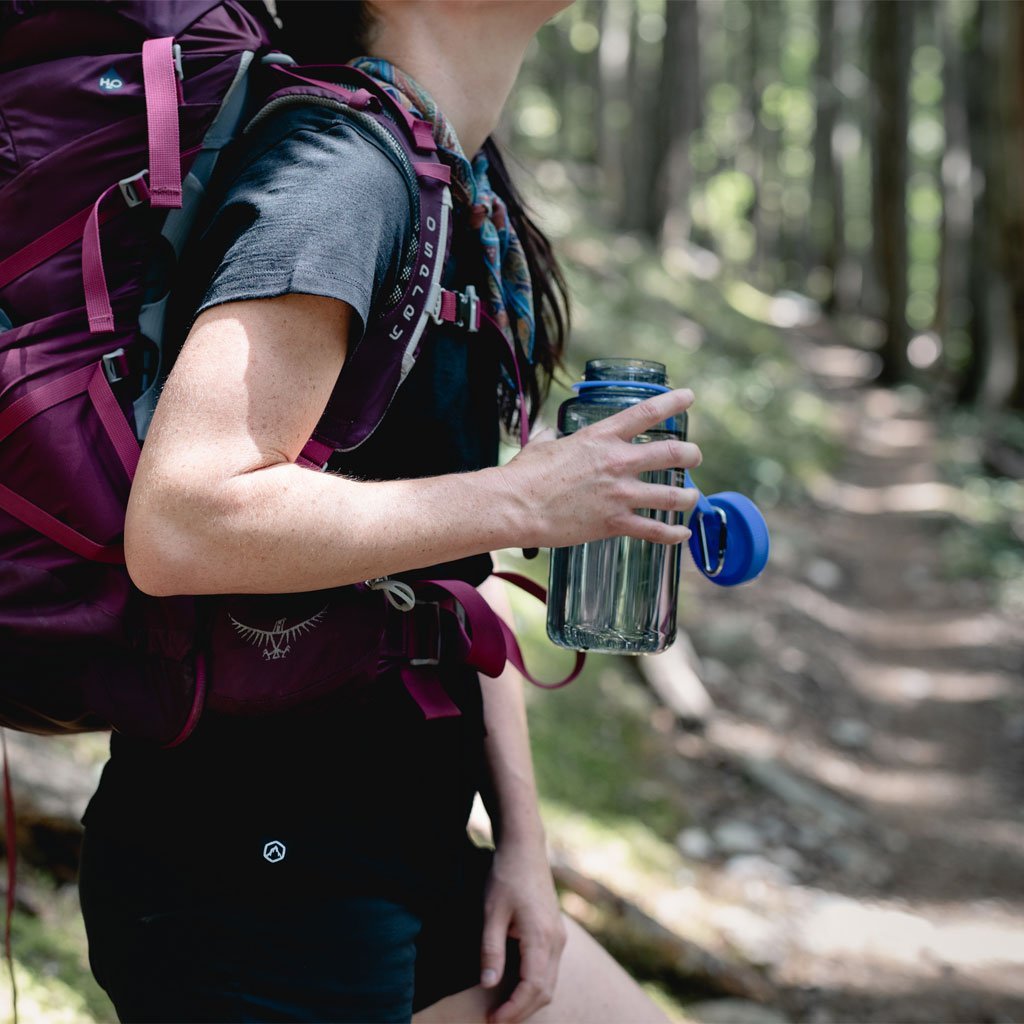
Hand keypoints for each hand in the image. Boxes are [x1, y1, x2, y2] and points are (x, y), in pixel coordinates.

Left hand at [480, 837, 566, 1023]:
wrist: (525, 847)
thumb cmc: (506, 876)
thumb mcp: (491, 912)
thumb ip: (491, 951)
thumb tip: (488, 984)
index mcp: (541, 938)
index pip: (532, 988)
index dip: (513, 1010)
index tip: (493, 1021)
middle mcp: (556, 940)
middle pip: (545, 991)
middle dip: (522, 1011)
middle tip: (496, 1020)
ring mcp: (559, 936)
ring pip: (550, 981)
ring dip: (530, 1000)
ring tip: (504, 1009)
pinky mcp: (556, 931)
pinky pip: (550, 968)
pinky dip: (536, 984)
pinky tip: (517, 986)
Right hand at [498, 388, 701, 550]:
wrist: (516, 506)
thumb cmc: (524, 476)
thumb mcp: (541, 445)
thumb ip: (552, 438)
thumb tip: (549, 435)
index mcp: (601, 437)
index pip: (646, 413)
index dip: (673, 402)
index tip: (689, 396)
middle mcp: (617, 462)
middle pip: (672, 453)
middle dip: (691, 454)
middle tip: (694, 457)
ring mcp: (620, 494)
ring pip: (672, 495)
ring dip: (688, 496)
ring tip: (692, 497)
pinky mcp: (615, 522)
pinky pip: (655, 530)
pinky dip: (674, 533)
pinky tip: (682, 533)